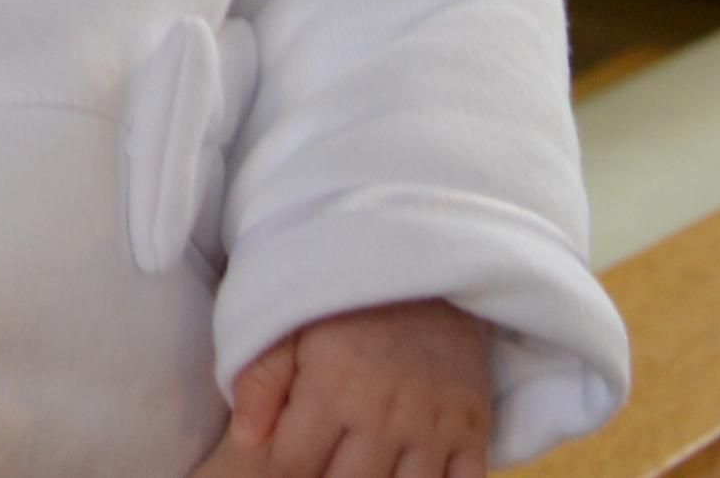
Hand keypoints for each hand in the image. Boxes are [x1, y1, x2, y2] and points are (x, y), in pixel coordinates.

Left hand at [198, 299, 492, 477]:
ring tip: (361, 467)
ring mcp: (433, 426)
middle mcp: (383, 414)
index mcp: (332, 387)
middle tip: (321, 465)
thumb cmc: (351, 298)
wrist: (430, 263)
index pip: (292, 467)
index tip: (280, 463)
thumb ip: (260, 378)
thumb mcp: (292, 320)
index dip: (278, 474)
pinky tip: (409, 476)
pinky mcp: (474, 428)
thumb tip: (246, 439)